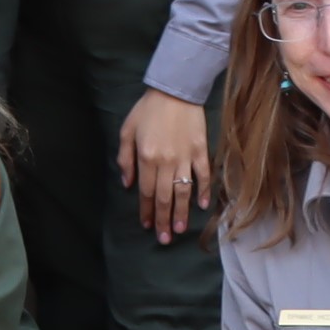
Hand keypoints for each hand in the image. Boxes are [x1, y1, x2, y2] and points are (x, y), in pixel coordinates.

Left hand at [116, 89, 213, 243]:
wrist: (176, 90)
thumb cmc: (147, 110)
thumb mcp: (127, 131)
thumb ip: (125, 159)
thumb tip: (127, 184)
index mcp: (146, 158)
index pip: (145, 192)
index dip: (145, 211)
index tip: (147, 226)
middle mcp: (166, 162)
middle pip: (164, 197)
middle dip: (163, 219)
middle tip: (164, 238)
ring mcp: (186, 157)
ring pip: (183, 191)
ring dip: (182, 212)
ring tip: (180, 229)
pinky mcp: (202, 151)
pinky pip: (203, 175)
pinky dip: (203, 191)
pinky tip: (202, 206)